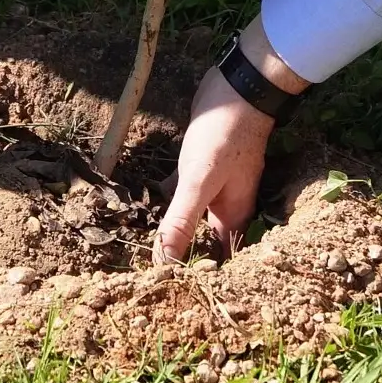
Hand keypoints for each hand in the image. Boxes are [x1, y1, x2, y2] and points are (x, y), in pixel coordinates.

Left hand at [154, 66, 275, 262]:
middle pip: (203, 243)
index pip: (216, 263)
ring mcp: (217, 188)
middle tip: (148, 276)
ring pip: (193, 217)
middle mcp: (228, 208)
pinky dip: (169, 199)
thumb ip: (182, 221)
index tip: (169, 294)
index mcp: (232, 218)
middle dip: (181, 256)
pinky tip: (148, 201)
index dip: (197, 279)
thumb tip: (165, 265)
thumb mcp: (198, 181)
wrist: (239, 87)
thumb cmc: (223, 136)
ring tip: (142, 246)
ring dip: (173, 228)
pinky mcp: (204, 168)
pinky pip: (185, 193)